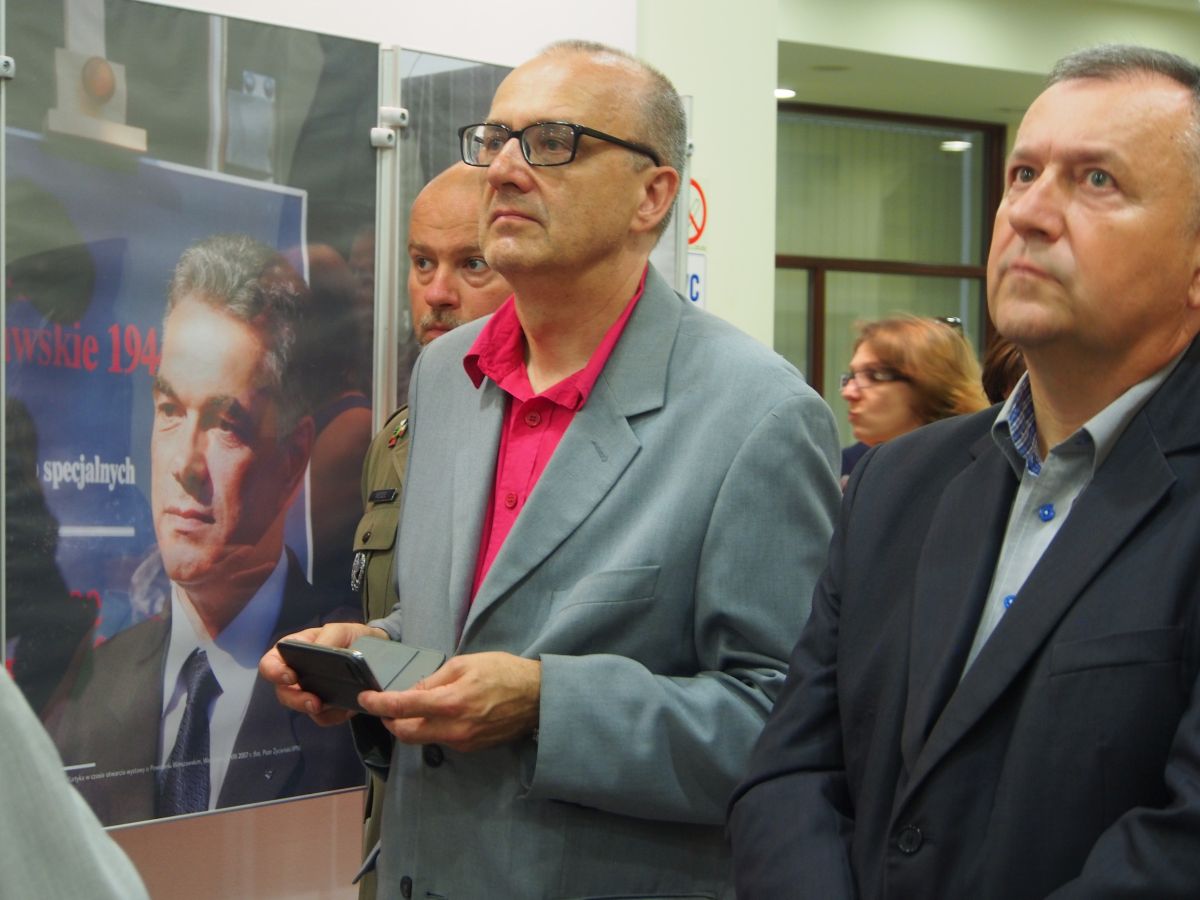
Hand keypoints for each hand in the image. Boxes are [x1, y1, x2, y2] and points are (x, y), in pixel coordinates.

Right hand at [258, 622, 386, 725]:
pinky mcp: (327, 706)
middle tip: (313, 702)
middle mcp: (298, 674)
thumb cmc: (354, 637)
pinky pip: (324, 717)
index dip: (274, 671)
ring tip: (332, 705)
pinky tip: (347, 708)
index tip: (290, 677)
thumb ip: (330, 636)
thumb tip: (319, 650)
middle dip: (296, 700)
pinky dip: (334, 715)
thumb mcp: (344, 629)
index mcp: (295, 651)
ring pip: (302, 708)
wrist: (379, 653)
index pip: (271, 662)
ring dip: (316, 711)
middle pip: (283, 693)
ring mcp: (311, 691)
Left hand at [357, 651, 540, 752]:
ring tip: (410, 708)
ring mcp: (462, 742)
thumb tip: (411, 691)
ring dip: (410, 725)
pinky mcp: (471, 748)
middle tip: (384, 707)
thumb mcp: (466, 664)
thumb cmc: (503, 672)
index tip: (364, 699)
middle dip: (390, 721)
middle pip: (406, 734)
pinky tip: (436, 715)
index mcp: (451, 702)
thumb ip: (434, 680)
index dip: (379, 704)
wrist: (538, 697)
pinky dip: (431, 729)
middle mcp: (453, 728)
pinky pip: (441, 740)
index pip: (403, 707)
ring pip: (423, 739)